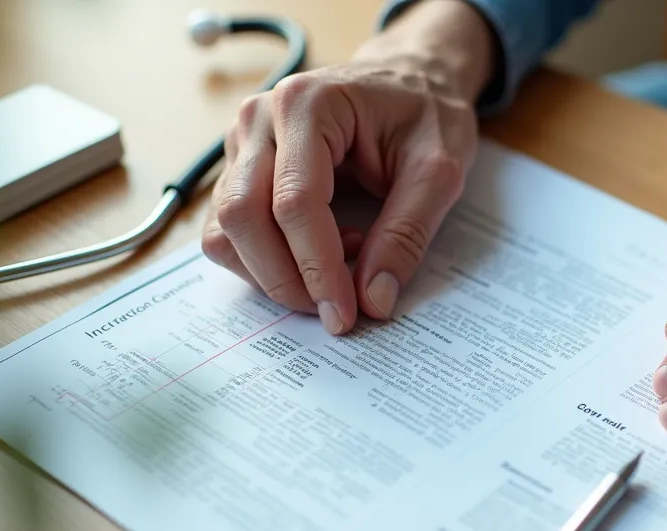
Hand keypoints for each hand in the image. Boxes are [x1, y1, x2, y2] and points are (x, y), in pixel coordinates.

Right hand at [201, 1, 489, 333]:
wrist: (408, 82)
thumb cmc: (424, 115)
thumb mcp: (440, 170)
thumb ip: (408, 234)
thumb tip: (373, 299)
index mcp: (307, 105)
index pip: (293, 202)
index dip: (317, 267)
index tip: (345, 313)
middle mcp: (259, 120)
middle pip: (242, 218)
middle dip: (287, 280)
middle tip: (336, 312)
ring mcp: (241, 144)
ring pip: (226, 230)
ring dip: (273, 272)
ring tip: (340, 266)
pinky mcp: (239, 170)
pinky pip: (229, 231)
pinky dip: (266, 259)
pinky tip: (320, 250)